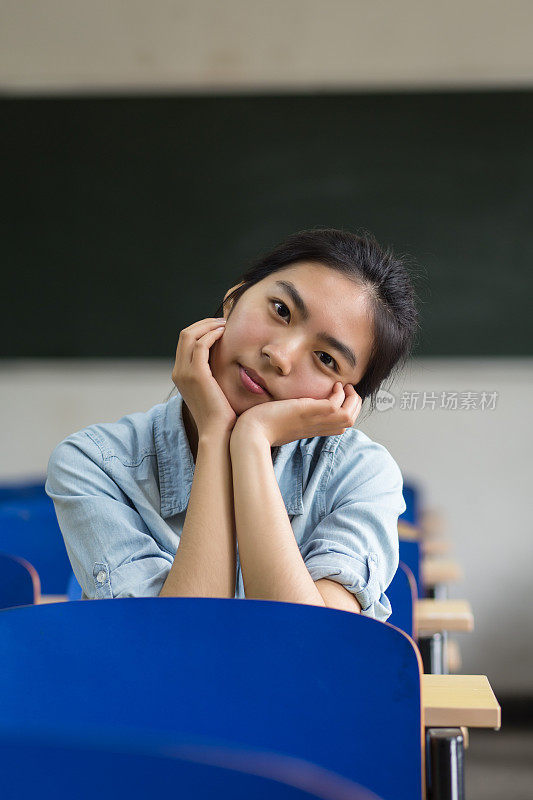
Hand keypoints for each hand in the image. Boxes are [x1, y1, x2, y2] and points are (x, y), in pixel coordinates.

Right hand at [171, 318, 236, 437]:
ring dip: (208, 325)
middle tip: (222, 321)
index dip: (200, 329)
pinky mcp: (196, 374)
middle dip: (204, 323)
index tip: (217, 326)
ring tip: (225, 324)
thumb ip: (212, 374)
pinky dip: (212, 335)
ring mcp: (185, 373)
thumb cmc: (221, 414)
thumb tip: (223, 360)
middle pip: (185, 334)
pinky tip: (224, 334)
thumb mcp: (213, 389)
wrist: (218, 432)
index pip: (185, 342)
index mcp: (180, 374)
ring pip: (190, 335)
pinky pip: (201, 345)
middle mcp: (178, 371)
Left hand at [233, 382, 361, 446]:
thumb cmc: (261, 428)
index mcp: (312, 429)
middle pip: (350, 421)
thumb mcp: (283, 423)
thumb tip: (290, 411)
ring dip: (351, 398)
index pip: (342, 425)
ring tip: (342, 386)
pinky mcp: (308, 411)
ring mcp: (314, 420)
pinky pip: (335, 404)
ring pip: (349, 415)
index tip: (341, 396)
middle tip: (347, 389)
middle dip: (355, 403)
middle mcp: (317, 426)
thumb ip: (293, 418)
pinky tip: (333, 385)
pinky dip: (340, 394)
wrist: (251, 433)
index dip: (348, 410)